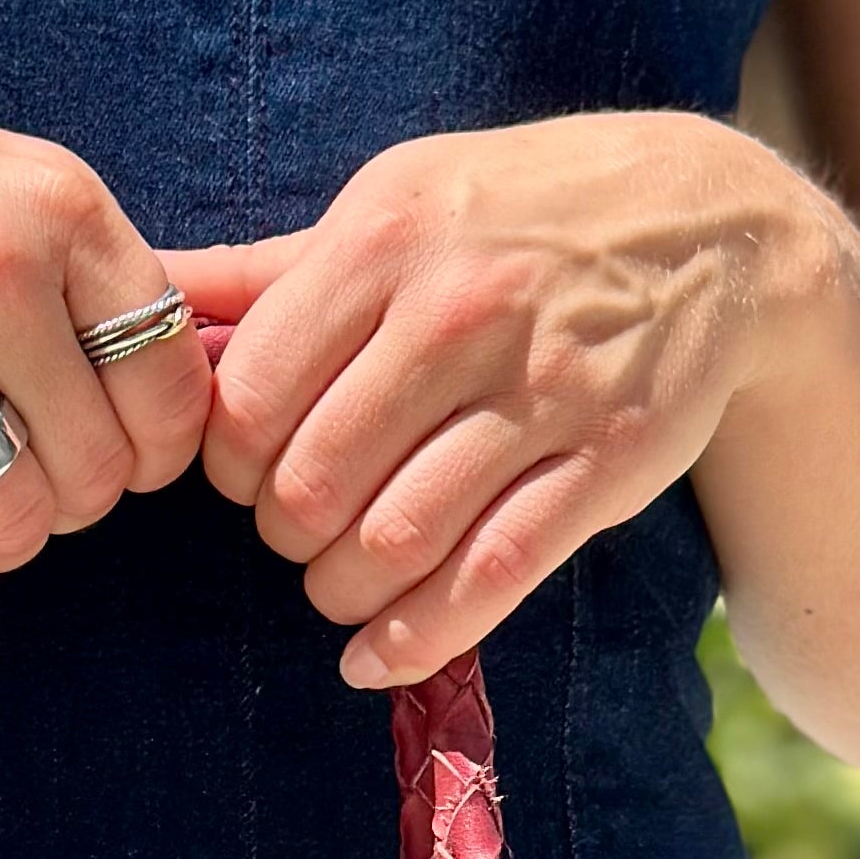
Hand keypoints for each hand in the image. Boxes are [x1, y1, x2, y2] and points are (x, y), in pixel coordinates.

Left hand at [174, 114, 830, 684]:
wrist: (713, 224)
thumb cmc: (523, 216)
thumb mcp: (398, 202)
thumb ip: (272, 269)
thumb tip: (146, 293)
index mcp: (389, 238)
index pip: (253, 394)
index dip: (229, 464)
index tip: (248, 474)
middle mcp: (462, 310)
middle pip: (312, 480)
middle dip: (284, 534)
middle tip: (299, 532)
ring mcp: (543, 389)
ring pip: (393, 540)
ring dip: (342, 592)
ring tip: (340, 585)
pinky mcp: (606, 461)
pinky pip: (488, 578)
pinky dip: (416, 638)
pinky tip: (375, 656)